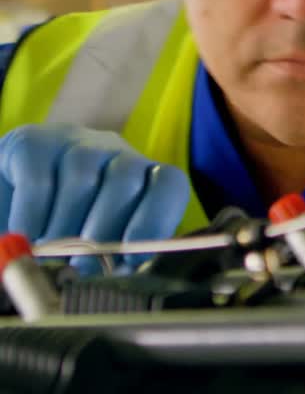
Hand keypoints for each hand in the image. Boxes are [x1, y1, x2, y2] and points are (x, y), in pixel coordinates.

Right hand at [0, 123, 189, 272]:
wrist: (11, 197)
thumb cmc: (65, 226)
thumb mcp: (97, 242)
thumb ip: (114, 257)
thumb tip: (118, 282)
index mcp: (144, 176)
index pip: (169, 184)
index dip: (155, 221)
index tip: (133, 259)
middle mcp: (116, 152)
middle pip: (125, 181)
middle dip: (105, 230)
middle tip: (84, 267)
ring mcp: (76, 142)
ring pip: (82, 178)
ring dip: (67, 224)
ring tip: (51, 254)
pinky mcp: (34, 142)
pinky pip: (38, 178)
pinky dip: (33, 213)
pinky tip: (27, 234)